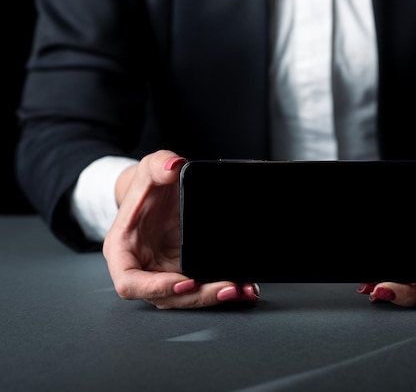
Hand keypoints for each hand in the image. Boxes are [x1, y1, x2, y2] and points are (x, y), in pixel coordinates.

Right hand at [102, 149, 258, 308]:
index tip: (184, 283)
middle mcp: (143, 269)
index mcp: (123, 251)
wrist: (160, 192)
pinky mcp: (186, 273)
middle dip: (197, 297)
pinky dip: (224, 290)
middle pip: (166, 297)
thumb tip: (173, 167)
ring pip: (187, 298)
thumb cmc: (148, 186)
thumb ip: (159, 164)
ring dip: (214, 298)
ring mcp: (165, 274)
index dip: (155, 288)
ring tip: (243, 290)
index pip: (129, 283)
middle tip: (227, 289)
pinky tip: (246, 289)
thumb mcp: (150, 168)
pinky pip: (203, 288)